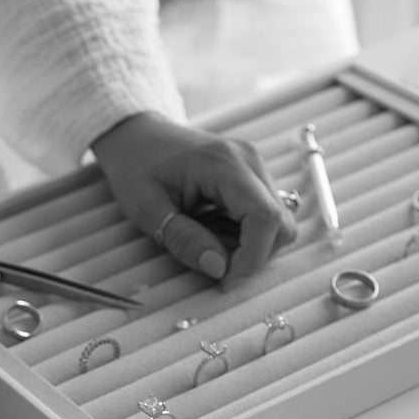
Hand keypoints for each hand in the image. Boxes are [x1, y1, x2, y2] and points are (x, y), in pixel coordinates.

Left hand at [91, 111, 297, 283]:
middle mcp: (249, 161)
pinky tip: (216, 232)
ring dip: (251, 247)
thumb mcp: (147, 209)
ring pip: (278, 222)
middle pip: (280, 223)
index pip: (264, 217)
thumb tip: (220, 268)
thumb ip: (183, 239)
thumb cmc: (137, 169)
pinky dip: (246, 236)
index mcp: (224, 164)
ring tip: (210, 245)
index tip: (225, 281)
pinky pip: (266, 216)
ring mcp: (255, 167)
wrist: (137, 138)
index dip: (252, 258)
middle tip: (216, 269)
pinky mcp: (253, 177)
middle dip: (254, 257)